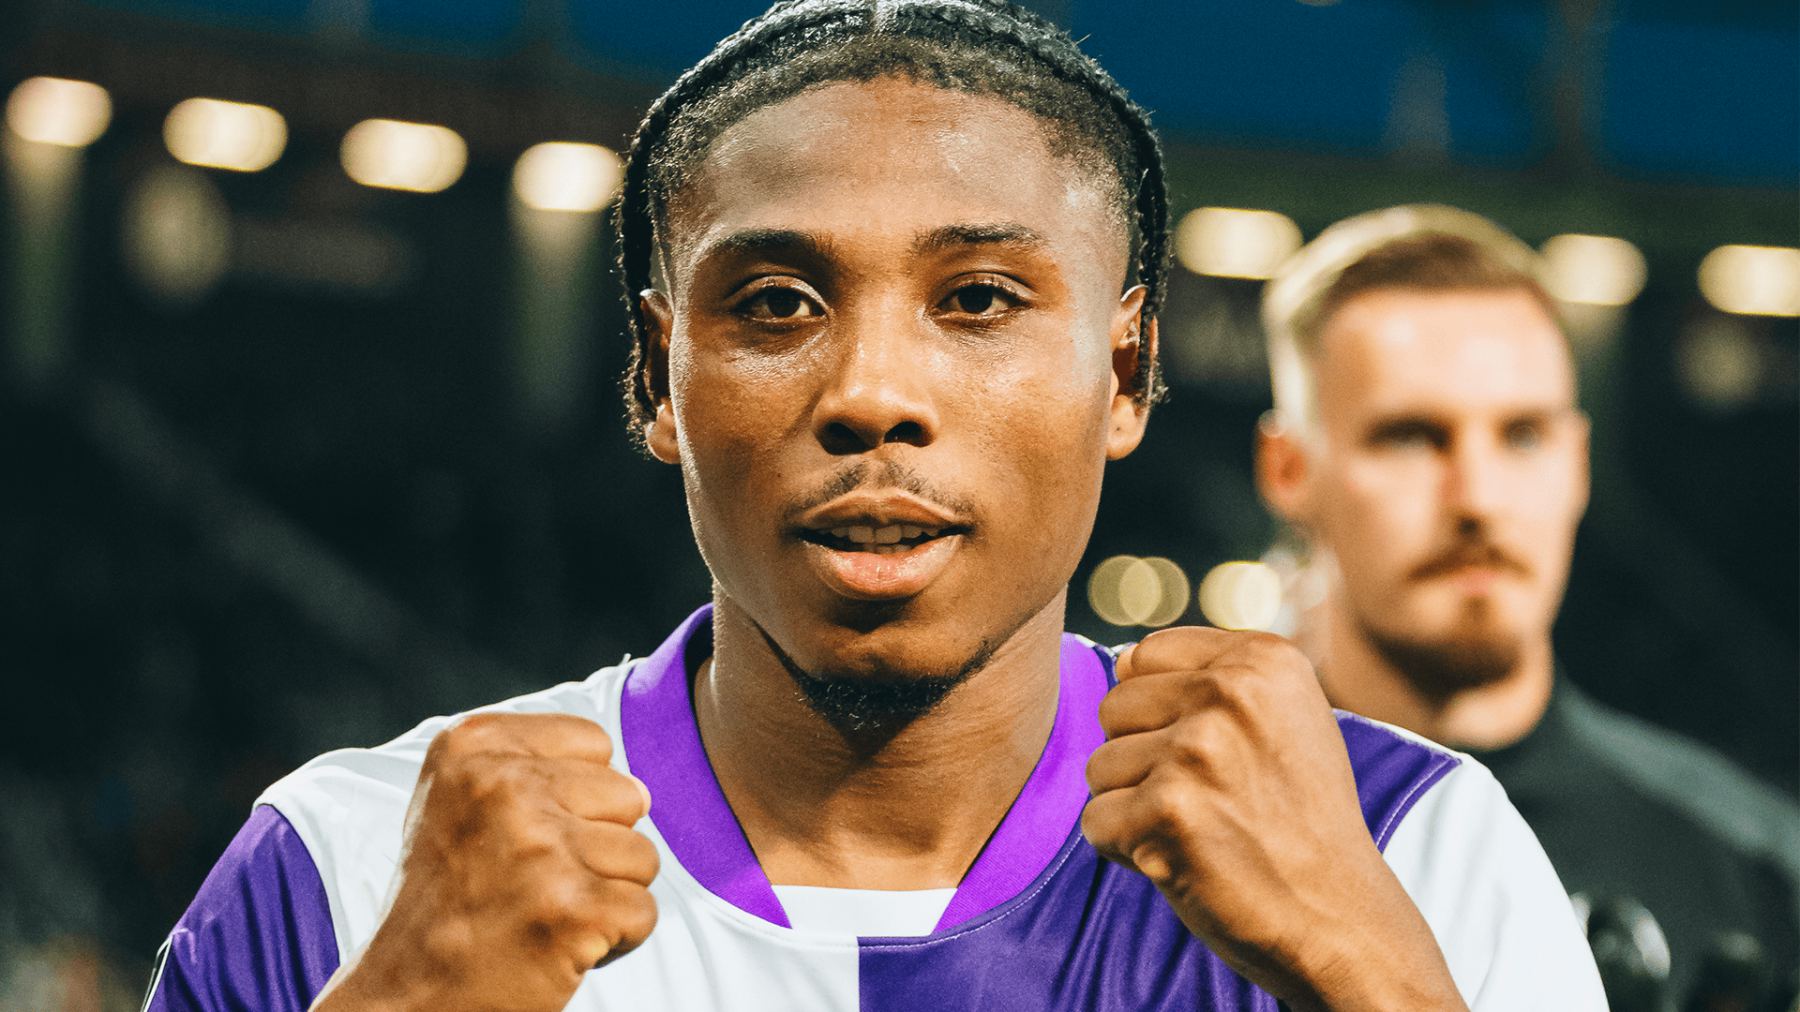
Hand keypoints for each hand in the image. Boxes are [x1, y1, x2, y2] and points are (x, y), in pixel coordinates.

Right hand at [312, 713, 658, 1011]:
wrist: (409, 997)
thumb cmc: (451, 898)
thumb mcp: (463, 798)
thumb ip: (535, 764)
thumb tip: (641, 787)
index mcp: (473, 745)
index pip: (594, 743)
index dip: (576, 798)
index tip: (522, 837)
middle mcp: (502, 785)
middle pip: (627, 796)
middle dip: (597, 845)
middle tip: (534, 883)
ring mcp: (538, 848)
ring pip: (641, 855)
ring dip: (606, 894)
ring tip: (544, 913)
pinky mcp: (571, 910)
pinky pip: (644, 912)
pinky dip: (616, 940)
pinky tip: (560, 946)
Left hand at [1079, 627, 1464, 1010]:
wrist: (1341, 919)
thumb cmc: (1302, 824)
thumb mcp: (1285, 722)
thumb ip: (1213, 681)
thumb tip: (1121, 662)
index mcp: (1263, 659)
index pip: (1145, 656)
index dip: (1161, 714)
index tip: (1214, 757)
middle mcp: (1230, 692)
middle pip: (1114, 708)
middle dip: (1141, 761)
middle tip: (1208, 802)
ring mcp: (1197, 750)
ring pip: (1100, 766)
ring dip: (1134, 808)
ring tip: (1201, 831)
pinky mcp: (1168, 810)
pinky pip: (1095, 821)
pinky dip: (1126, 850)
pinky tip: (1183, 860)